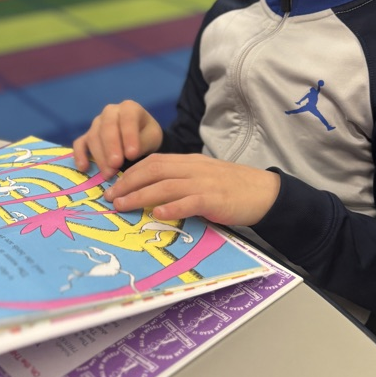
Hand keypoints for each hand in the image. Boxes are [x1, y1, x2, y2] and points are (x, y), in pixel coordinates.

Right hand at [73, 100, 163, 178]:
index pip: (127, 119)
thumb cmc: (147, 136)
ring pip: (93, 137)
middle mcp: (110, 112)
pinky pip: (80, 143)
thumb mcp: (152, 137)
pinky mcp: (87, 136)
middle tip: (116, 165)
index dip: (128, 136)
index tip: (132, 155)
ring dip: (100, 156)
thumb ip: (142, 143)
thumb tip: (129, 155)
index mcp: (129, 108)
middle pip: (107, 127)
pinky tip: (84, 168)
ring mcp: (97, 123)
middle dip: (111, 147)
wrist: (141, 137)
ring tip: (108, 174)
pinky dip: (80, 155)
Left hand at [105, 153, 280, 227]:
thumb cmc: (232, 188)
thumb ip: (181, 181)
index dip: (131, 173)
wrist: (264, 191)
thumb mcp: (203, 177)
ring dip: (141, 196)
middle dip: (128, 183)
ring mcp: (204, 183)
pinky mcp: (215, 199)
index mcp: (189, 162)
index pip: (154, 161)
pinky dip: (173, 207)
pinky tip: (159, 215)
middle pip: (154, 170)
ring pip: (166, 185)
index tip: (114, 186)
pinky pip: (190, 201)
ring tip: (123, 206)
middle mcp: (193, 168)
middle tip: (110, 198)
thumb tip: (153, 195)